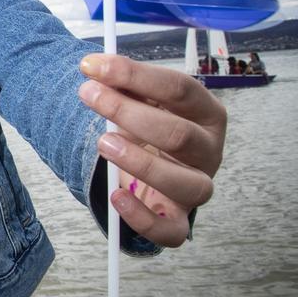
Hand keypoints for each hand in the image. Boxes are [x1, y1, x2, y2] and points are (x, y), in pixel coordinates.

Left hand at [78, 53, 226, 246]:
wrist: (151, 173)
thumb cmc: (148, 130)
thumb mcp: (140, 103)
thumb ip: (125, 86)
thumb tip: (97, 68)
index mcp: (206, 112)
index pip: (179, 88)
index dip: (135, 74)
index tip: (91, 65)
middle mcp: (209, 150)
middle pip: (178, 133)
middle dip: (127, 112)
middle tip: (88, 95)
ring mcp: (198, 187)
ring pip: (184, 182)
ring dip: (141, 162)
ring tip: (103, 142)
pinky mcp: (180, 221)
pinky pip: (171, 231)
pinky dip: (143, 218)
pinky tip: (117, 196)